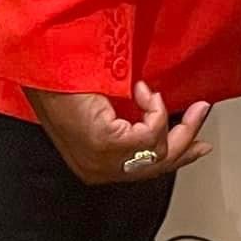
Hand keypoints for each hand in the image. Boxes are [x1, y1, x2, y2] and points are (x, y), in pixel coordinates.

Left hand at [24, 80, 212, 186]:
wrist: (41, 69)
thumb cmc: (63, 83)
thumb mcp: (101, 109)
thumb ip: (126, 122)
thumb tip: (156, 118)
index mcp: (95, 165)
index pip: (145, 171)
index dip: (177, 157)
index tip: (200, 144)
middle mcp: (98, 169)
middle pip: (158, 165)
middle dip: (185, 139)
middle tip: (199, 112)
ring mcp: (101, 160)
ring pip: (158, 151)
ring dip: (165, 118)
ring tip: (154, 94)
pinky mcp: (105, 143)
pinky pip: (150, 133)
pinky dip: (153, 109)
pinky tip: (141, 91)